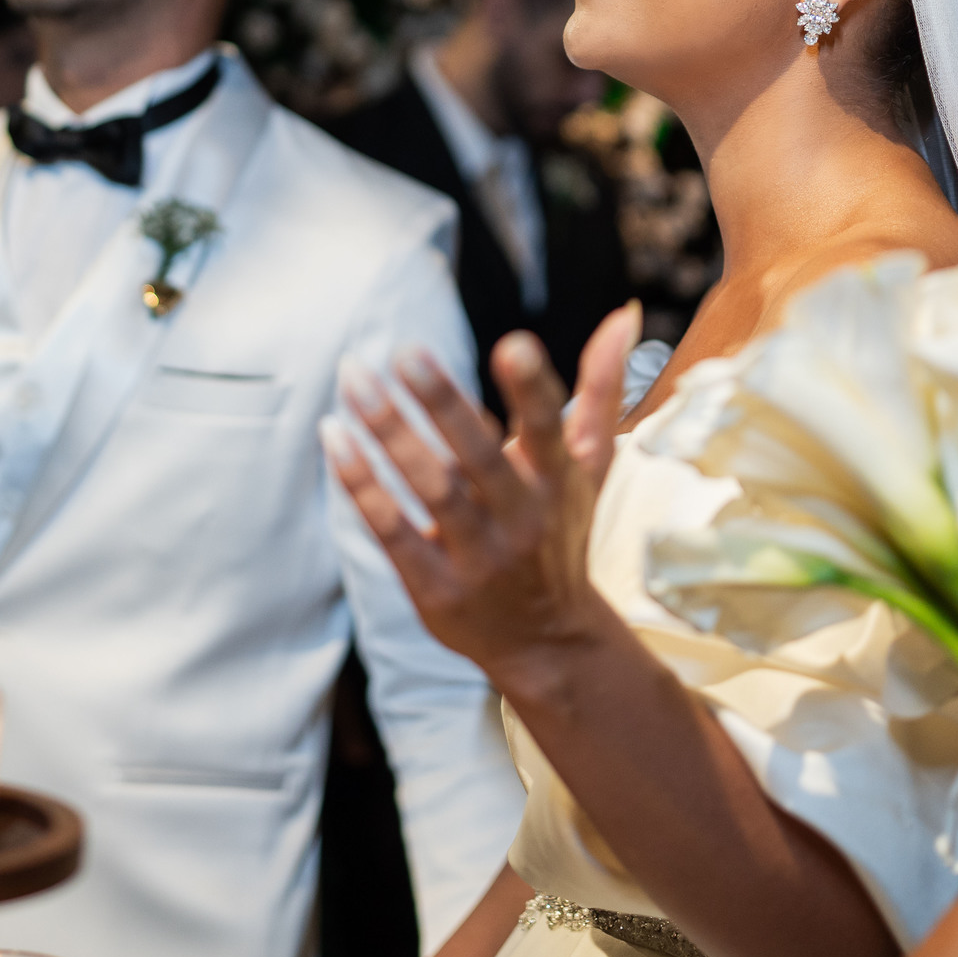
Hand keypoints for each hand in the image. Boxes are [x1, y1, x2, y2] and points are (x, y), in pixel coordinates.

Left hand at [324, 302, 640, 684]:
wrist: (546, 642)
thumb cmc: (561, 531)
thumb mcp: (590, 464)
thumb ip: (600, 388)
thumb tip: (623, 314)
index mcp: (560, 482)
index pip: (551, 430)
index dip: (533, 390)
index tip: (512, 344)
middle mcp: (523, 519)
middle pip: (480, 457)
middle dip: (443, 403)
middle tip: (404, 351)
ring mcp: (479, 558)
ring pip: (432, 489)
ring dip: (390, 433)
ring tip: (354, 378)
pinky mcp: (435, 588)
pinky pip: (392, 531)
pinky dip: (362, 485)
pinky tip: (334, 436)